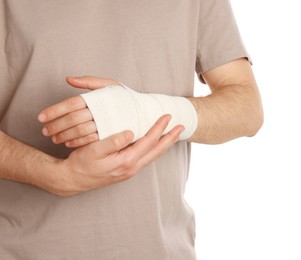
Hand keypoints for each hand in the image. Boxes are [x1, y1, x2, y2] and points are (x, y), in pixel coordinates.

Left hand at [38, 76, 119, 146]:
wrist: (146, 111)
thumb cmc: (126, 98)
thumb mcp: (111, 85)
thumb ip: (90, 81)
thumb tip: (69, 79)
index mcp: (98, 98)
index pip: (71, 103)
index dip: (54, 110)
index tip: (41, 117)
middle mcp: (100, 111)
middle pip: (72, 119)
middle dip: (56, 125)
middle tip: (44, 131)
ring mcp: (105, 125)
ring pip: (79, 131)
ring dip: (64, 135)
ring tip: (54, 138)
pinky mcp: (109, 136)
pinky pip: (90, 141)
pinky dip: (77, 143)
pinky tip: (68, 144)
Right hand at [55, 115, 183, 195]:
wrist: (72, 180)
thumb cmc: (81, 164)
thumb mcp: (93, 151)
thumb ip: (113, 142)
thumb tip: (130, 132)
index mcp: (126, 161)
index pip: (148, 142)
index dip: (159, 128)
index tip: (167, 116)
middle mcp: (132, 167)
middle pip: (156, 150)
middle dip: (170, 138)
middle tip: (181, 127)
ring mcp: (130, 170)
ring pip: (153, 155)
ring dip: (164, 144)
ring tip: (173, 134)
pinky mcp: (126, 170)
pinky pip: (146, 158)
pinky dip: (154, 149)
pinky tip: (155, 144)